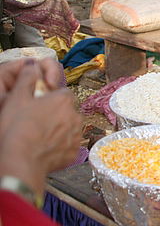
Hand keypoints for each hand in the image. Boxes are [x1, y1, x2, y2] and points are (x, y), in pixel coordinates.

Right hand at [0, 60, 81, 197]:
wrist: (20, 161)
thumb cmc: (16, 129)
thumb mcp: (17, 98)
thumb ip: (27, 78)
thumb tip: (33, 65)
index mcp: (63, 100)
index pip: (62, 93)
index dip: (50, 99)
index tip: (39, 106)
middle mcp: (75, 116)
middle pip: (67, 111)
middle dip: (56, 114)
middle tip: (36, 122)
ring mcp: (76, 135)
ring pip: (70, 128)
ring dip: (59, 130)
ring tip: (39, 136)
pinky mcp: (74, 152)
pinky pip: (68, 145)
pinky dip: (59, 146)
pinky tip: (44, 148)